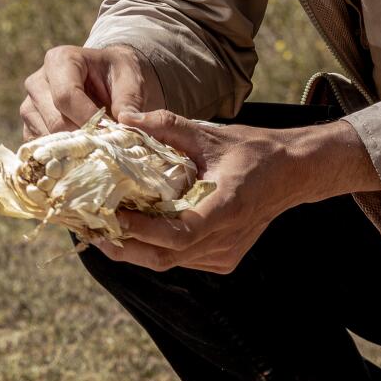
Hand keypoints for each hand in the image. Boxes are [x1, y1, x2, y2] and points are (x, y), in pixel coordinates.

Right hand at [20, 44, 159, 138]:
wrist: (106, 82)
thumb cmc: (117, 77)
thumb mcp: (131, 81)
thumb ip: (129, 101)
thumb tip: (128, 124)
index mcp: (59, 60)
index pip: (66, 96)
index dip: (88, 119)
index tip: (111, 133)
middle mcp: (37, 82)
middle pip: (55, 121)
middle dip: (84, 137)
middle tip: (108, 144)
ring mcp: (29, 107)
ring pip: (47, 138)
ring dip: (74, 148)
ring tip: (97, 144)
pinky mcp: (28, 128)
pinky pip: (42, 149)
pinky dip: (63, 156)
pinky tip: (83, 152)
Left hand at [88, 110, 380, 273]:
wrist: (291, 174)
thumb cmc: (250, 150)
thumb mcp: (209, 133)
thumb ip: (166, 126)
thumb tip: (124, 118)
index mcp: (226, 206)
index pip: (179, 233)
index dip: (142, 230)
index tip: (112, 216)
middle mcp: (226, 238)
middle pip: (164, 257)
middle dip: (123, 246)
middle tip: (89, 228)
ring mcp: (225, 254)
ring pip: (169, 262)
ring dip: (134, 249)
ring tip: (100, 229)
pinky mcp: (223, 260)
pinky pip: (181, 259)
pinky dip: (154, 247)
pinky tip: (133, 230)